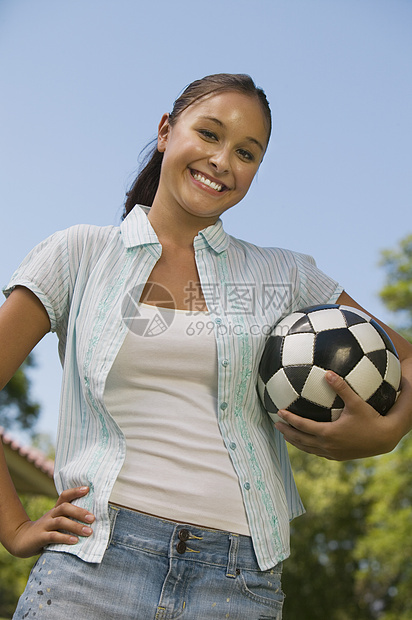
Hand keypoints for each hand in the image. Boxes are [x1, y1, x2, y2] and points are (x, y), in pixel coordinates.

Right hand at [7, 486, 94, 557]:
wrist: (21, 540)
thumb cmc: (45, 531)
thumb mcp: (56, 523)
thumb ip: (69, 520)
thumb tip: (92, 521)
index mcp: (55, 510)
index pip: (64, 496)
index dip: (75, 491)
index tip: (87, 489)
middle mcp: (50, 515)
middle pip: (64, 507)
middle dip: (79, 512)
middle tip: (93, 518)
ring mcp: (44, 525)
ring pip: (60, 522)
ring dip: (76, 526)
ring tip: (88, 531)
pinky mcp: (40, 537)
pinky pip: (53, 536)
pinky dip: (65, 538)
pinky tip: (74, 541)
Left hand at [274, 371, 398, 460]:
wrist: (384, 439)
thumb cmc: (370, 419)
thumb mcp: (356, 402)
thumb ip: (341, 387)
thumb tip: (328, 372)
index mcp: (328, 433)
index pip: (303, 426)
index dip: (290, 419)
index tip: (279, 412)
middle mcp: (327, 446)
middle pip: (300, 439)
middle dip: (287, 432)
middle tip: (276, 423)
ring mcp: (332, 453)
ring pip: (307, 448)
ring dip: (295, 441)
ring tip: (285, 434)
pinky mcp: (338, 456)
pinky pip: (317, 452)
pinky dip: (307, 447)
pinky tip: (305, 441)